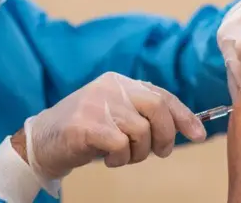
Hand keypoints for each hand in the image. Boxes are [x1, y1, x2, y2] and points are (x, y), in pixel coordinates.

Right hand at [23, 72, 205, 180]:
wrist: (41, 142)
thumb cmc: (84, 132)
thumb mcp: (115, 114)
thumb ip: (141, 113)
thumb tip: (182, 126)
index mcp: (119, 81)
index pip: (161, 95)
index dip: (184, 116)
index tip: (199, 135)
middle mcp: (110, 87)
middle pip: (157, 108)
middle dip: (166, 136)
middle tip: (160, 152)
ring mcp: (97, 104)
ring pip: (141, 131)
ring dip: (138, 152)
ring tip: (122, 156)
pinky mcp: (86, 124)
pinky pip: (121, 144)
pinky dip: (120, 158)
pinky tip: (109, 159)